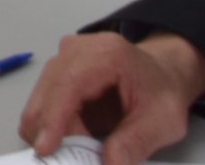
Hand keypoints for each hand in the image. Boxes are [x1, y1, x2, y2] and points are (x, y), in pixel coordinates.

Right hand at [20, 32, 204, 164]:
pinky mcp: (58, 71)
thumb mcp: (163, 122)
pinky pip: (45, 103)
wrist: (163, 73)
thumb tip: (110, 164)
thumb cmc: (164, 91)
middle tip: (61, 161)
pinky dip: (55, 127)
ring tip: (74, 150)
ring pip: (40, 100)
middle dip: (48, 130)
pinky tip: (74, 138)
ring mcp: (64, 58)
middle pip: (47, 92)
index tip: (45, 148)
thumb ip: (136, 142)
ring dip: (51, 130)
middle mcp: (77, 50)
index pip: (68, 84)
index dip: (54, 117)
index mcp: (106, 54)